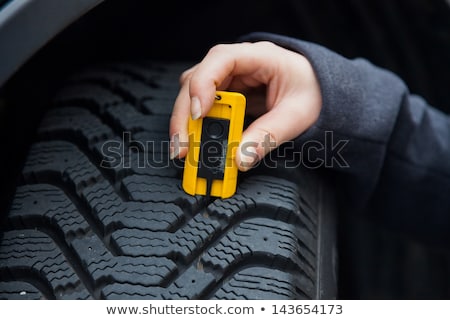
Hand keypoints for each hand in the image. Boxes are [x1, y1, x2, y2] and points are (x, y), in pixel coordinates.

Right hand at [169, 41, 321, 170]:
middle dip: (186, 113)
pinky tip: (196, 144)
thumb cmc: (313, 93)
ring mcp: (230, 79)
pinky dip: (197, 127)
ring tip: (186, 150)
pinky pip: (205, 109)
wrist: (320, 92)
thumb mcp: (297, 116)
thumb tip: (240, 158)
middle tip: (183, 145)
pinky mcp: (227, 96)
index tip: (199, 114)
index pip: (221, 59)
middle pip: (198, 80)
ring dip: (187, 122)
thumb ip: (269, 135)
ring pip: (194, 94)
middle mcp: (238, 64)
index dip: (204, 84)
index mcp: (259, 56)